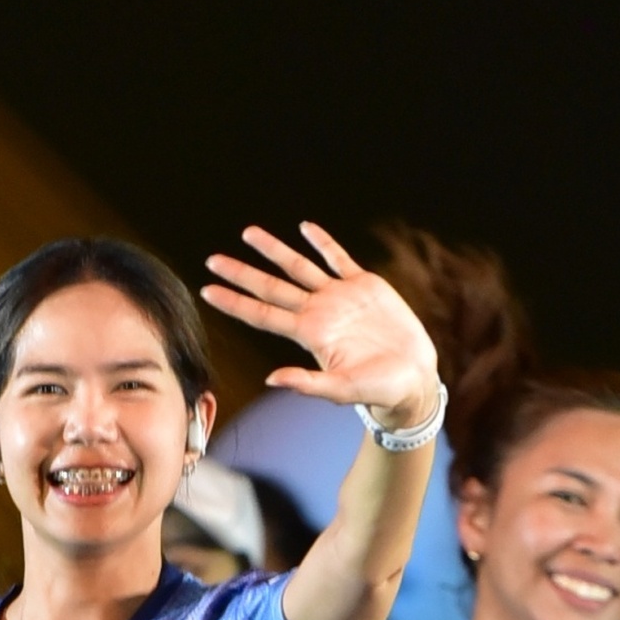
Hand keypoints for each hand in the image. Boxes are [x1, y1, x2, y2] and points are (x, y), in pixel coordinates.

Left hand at [200, 224, 441, 432]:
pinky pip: (339, 259)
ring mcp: (339, 297)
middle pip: (271, 287)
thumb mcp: (342, 389)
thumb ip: (308, 384)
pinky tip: (306, 228)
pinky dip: (323, 242)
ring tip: (248, 233)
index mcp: (310, 334)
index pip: (262, 314)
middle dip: (242, 273)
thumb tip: (272, 379)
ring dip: (274, 250)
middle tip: (213, 260)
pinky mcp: (364, 285)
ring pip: (299, 267)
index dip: (234, 302)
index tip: (207, 291)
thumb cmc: (377, 391)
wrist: (412, 378)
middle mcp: (318, 312)